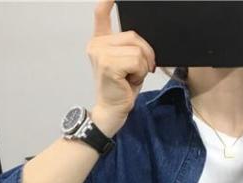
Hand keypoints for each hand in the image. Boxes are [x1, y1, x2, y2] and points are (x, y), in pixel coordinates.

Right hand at [86, 0, 156, 134]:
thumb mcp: (126, 64)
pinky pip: (137, 61)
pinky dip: (140, 73)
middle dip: (145, 54)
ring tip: (131, 78)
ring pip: (137, 50)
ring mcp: (100, 53)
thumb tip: (143, 42)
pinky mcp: (108, 64)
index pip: (101, 14)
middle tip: (139, 71)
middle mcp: (97, 44)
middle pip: (133, 36)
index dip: (108, 2)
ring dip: (142, 67)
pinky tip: (130, 81)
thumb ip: (129, 47)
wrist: (111, 111)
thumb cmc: (120, 89)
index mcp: (100, 41)